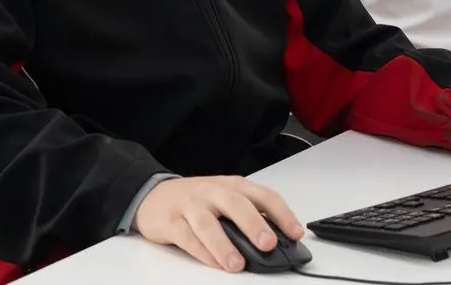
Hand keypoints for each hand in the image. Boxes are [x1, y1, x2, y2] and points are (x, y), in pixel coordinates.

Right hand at [133, 176, 304, 271]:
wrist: (154, 195)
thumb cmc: (197, 199)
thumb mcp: (226, 198)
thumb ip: (249, 214)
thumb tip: (276, 238)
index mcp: (233, 186)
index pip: (263, 195)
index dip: (282, 213)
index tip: (296, 232)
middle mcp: (213, 192)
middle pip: (236, 205)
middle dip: (253, 224)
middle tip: (268, 244)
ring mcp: (191, 206)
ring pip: (208, 223)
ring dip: (224, 245)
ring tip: (237, 264)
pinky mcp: (171, 222)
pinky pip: (187, 237)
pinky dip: (202, 252)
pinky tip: (214, 262)